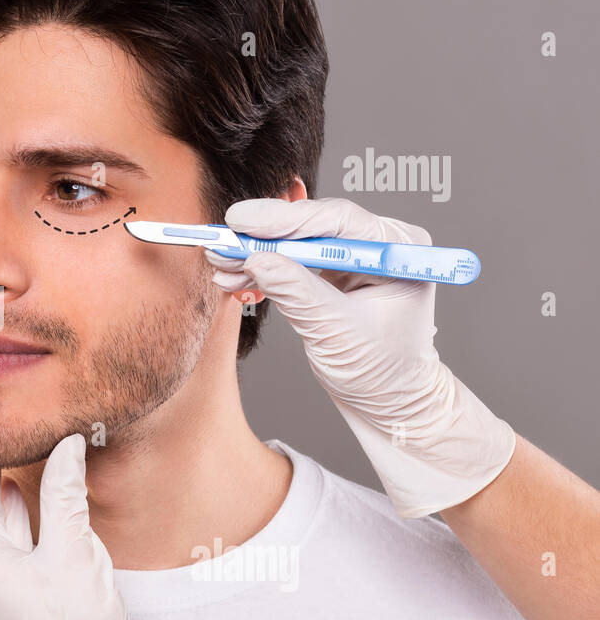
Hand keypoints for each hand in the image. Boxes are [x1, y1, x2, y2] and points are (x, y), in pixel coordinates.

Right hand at [207, 197, 516, 518]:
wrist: (388, 400)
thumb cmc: (382, 372)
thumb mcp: (337, 333)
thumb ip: (298, 293)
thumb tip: (258, 261)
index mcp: (399, 250)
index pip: (338, 221)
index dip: (286, 218)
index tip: (243, 222)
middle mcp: (378, 244)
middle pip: (313, 225)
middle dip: (264, 236)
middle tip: (223, 241)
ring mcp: (353, 256)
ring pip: (296, 241)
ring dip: (255, 252)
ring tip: (221, 262)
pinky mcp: (330, 270)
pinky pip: (290, 260)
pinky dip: (261, 268)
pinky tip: (234, 275)